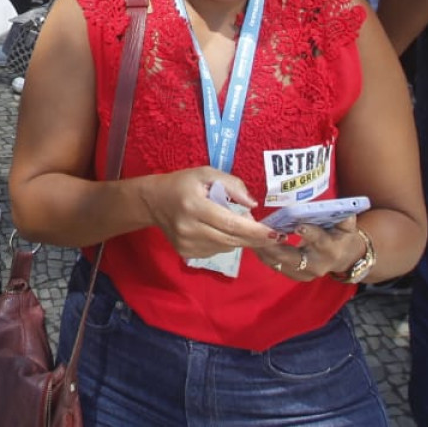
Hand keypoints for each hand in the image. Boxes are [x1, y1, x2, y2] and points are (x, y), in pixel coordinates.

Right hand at [136, 168, 272, 259]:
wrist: (153, 202)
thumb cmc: (182, 183)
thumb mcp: (206, 173)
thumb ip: (231, 184)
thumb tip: (252, 204)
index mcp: (194, 206)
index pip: (230, 223)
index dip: (254, 230)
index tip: (274, 233)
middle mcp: (189, 228)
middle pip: (231, 239)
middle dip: (255, 239)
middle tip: (273, 236)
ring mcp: (187, 244)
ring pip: (225, 247)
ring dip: (239, 239)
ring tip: (241, 226)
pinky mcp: (186, 253)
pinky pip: (216, 251)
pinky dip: (225, 242)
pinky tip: (219, 230)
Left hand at [253, 216, 364, 282]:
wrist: (343, 258)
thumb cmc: (341, 236)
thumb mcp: (347, 226)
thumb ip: (345, 218)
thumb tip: (344, 209)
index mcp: (330, 250)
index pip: (320, 241)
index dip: (309, 234)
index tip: (298, 226)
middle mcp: (316, 265)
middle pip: (291, 257)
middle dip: (274, 244)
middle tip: (259, 230)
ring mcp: (303, 273)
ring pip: (278, 262)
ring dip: (263, 248)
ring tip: (249, 232)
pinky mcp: (293, 275)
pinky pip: (273, 265)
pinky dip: (262, 252)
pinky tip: (251, 239)